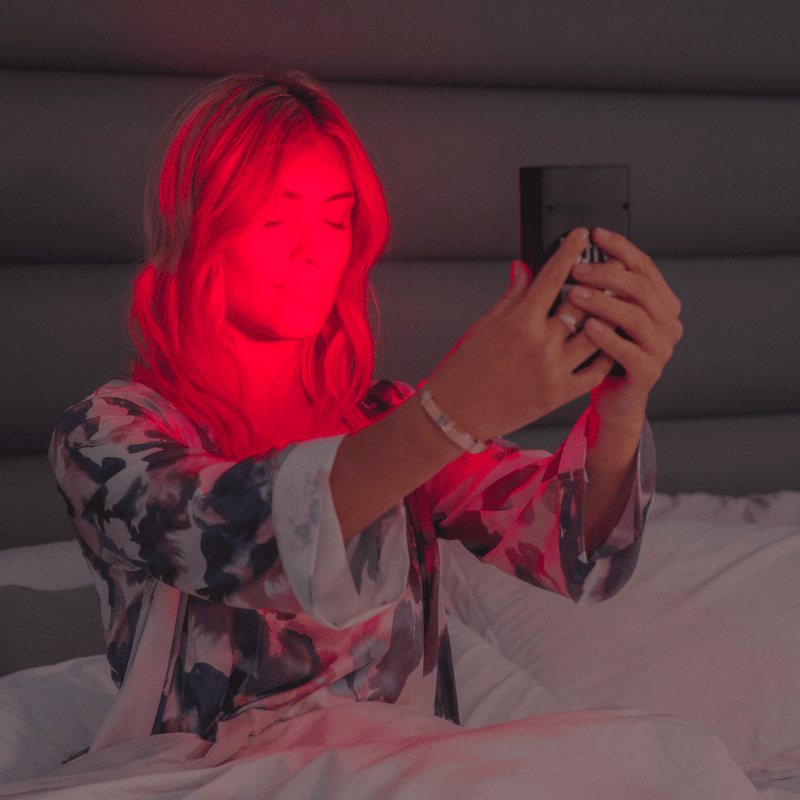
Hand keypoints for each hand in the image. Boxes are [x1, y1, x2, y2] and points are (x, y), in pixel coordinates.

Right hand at [425, 227, 617, 442]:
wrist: (456, 413)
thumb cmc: (463, 371)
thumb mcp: (484, 325)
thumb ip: (511, 296)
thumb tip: (522, 268)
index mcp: (520, 322)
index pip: (552, 276)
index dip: (569, 252)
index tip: (580, 236)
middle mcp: (540, 344)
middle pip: (583, 303)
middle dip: (600, 281)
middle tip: (611, 268)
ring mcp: (554, 370)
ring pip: (596, 335)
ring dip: (608, 316)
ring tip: (616, 304)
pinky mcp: (560, 394)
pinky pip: (596, 371)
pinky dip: (605, 354)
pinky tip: (607, 342)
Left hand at [558, 227, 682, 427]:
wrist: (613, 397)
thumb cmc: (604, 352)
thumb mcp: (603, 314)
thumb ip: (598, 286)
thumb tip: (571, 253)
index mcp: (660, 302)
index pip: (644, 266)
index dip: (620, 248)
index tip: (594, 234)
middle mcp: (667, 322)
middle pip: (641, 288)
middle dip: (607, 274)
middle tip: (577, 269)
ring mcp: (661, 348)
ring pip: (635, 317)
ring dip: (603, 302)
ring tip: (575, 294)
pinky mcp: (648, 372)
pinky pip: (629, 351)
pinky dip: (607, 337)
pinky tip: (587, 327)